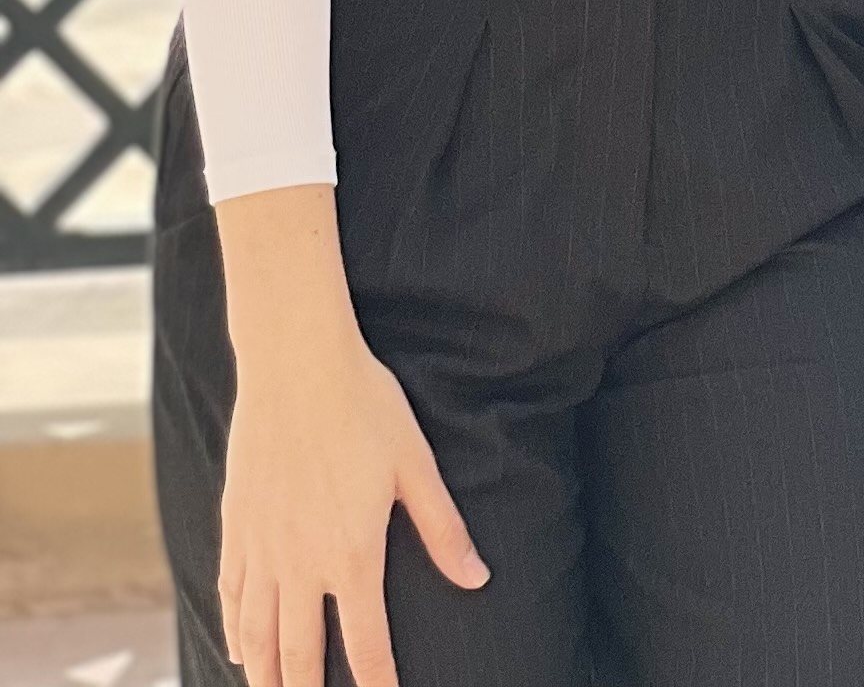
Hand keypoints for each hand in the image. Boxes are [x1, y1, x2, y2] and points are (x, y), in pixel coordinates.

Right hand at [215, 190, 485, 686]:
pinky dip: (235, 633)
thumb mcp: (416, 464)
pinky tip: (241, 651)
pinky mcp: (234, 528)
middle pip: (299, 657)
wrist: (295, 364)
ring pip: (257, 638)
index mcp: (352, 554)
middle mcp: (300, 564)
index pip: (366, 643)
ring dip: (266, 676)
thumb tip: (477, 579)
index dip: (376, 682)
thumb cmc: (364, 406)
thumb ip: (442, 529)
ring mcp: (261, 549)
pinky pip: (230, 597)